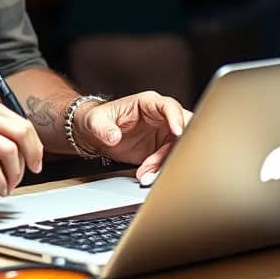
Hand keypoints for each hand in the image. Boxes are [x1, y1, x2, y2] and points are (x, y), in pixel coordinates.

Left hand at [78, 92, 192, 183]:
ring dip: (166, 162)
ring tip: (147, 173)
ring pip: (178, 147)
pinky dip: (161, 170)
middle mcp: (160, 117)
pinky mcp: (162, 150)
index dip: (176, 118)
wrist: (96, 135)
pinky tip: (147, 175)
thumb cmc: (99, 120)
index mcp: (148, 103)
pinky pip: (170, 160)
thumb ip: (103, 127)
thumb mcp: (95, 120)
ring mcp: (163, 134)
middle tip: (168, 159)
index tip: (178, 131)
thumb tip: (113, 136)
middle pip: (184, 126)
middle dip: (179, 144)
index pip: (168, 106)